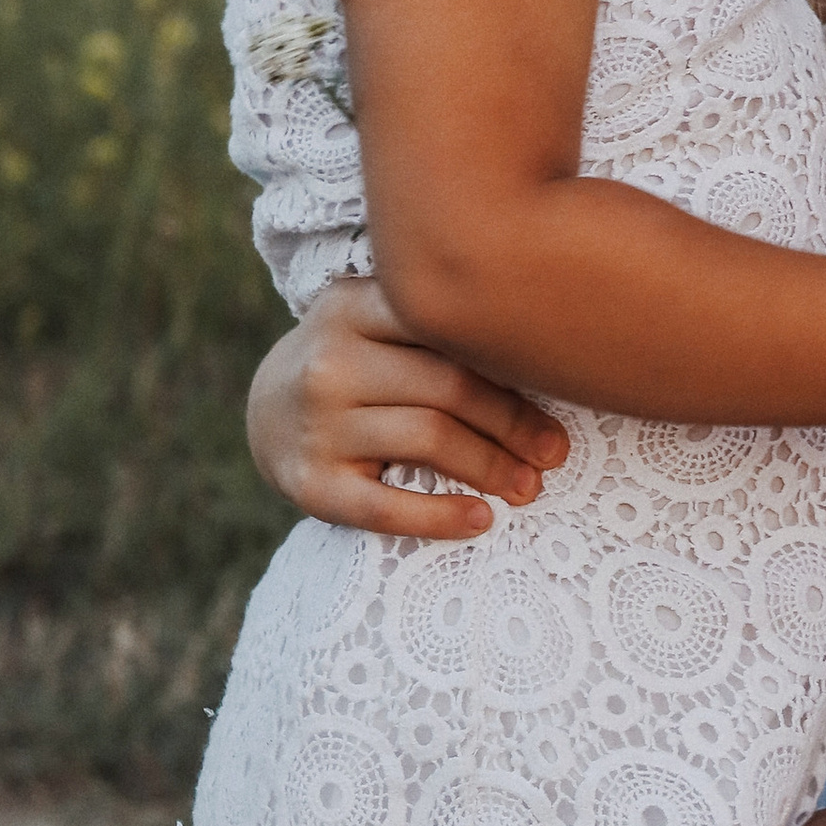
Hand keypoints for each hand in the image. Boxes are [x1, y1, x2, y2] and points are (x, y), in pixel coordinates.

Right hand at [246, 275, 569, 538]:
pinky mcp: (308, 484)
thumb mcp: (376, 319)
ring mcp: (315, 424)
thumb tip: (548, 348)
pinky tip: (481, 520)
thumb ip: (437, 318)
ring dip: (492, 466)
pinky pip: (384, 506)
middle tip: (555, 451)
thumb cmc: (355, 361)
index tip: (559, 383)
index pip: (447, 325)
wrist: (266, 410)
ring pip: (428, 440)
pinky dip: (439, 516)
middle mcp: (328, 361)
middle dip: (513, 421)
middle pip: (447, 386)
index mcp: (352, 306)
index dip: (512, 358)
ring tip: (530, 486)